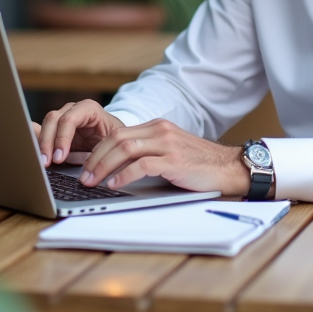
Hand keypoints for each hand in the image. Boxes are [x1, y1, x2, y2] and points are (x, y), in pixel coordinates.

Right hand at [37, 100, 124, 167]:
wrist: (113, 138)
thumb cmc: (114, 140)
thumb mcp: (111, 145)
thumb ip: (99, 152)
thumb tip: (88, 167)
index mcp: (89, 109)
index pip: (70, 119)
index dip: (62, 138)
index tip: (59, 157)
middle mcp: (73, 109)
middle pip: (53, 120)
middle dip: (47, 142)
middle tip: (46, 162)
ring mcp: (62, 116)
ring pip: (45, 125)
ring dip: (41, 145)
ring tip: (42, 162)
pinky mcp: (55, 128)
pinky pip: (43, 132)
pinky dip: (38, 144)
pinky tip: (35, 155)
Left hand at [79, 119, 250, 195]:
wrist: (228, 167)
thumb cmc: (199, 164)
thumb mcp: (171, 151)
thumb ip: (149, 152)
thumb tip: (118, 168)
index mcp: (157, 127)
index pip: (118, 133)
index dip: (98, 150)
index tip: (86, 165)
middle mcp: (160, 131)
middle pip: (116, 138)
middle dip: (95, 158)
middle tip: (83, 176)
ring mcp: (168, 145)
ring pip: (125, 149)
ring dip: (103, 167)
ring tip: (93, 181)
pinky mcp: (174, 161)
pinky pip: (142, 165)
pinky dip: (124, 175)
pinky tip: (114, 184)